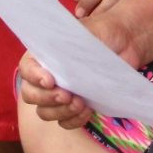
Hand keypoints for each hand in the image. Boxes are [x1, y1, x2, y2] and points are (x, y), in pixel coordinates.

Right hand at [17, 11, 139, 127]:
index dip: (33, 76)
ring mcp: (59, 92)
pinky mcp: (74, 106)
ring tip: (81, 103)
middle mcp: (47, 74)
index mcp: (44, 53)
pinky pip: (64, 122)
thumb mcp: (88, 30)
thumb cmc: (104, 31)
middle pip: (30, 94)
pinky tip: (87, 110)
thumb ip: (71, 43)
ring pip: (44, 112)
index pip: (26, 68)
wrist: (126, 43)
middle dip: (47, 98)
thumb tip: (57, 56)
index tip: (51, 80)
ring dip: (60, 111)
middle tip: (67, 95)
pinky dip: (73, 120)